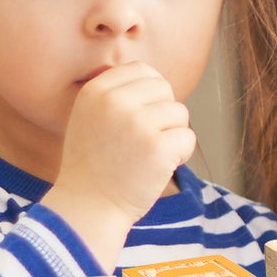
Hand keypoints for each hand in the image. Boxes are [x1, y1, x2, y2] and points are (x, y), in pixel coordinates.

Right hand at [45, 63, 195, 268]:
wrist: (88, 206)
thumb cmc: (94, 165)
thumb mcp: (90, 117)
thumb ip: (116, 94)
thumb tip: (156, 79)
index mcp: (96, 90)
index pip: (142, 70)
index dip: (151, 94)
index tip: (142, 118)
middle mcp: (114, 102)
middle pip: (164, 88)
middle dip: (164, 113)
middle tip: (146, 140)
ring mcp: (137, 124)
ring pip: (179, 112)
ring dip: (173, 135)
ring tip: (149, 156)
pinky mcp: (157, 147)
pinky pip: (188, 137)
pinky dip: (181, 154)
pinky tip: (159, 168)